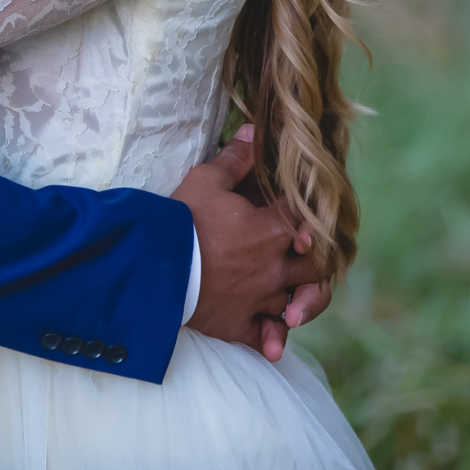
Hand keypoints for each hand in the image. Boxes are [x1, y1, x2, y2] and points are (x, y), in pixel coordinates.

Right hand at [171, 126, 323, 361]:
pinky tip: (275, 339)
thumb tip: (254, 130)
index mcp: (273, 229)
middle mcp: (275, 266)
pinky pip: (267, 338)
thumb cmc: (180, 219)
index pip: (311, 219)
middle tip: (303, 256)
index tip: (304, 213)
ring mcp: (260, 298)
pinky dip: (273, 338)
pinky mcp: (239, 324)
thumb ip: (236, 158)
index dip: (312, 214)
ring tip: (295, 299)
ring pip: (299, 303)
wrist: (151, 266)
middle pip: (318, 267)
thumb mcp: (206, 180)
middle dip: (316, 260)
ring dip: (302, 300)